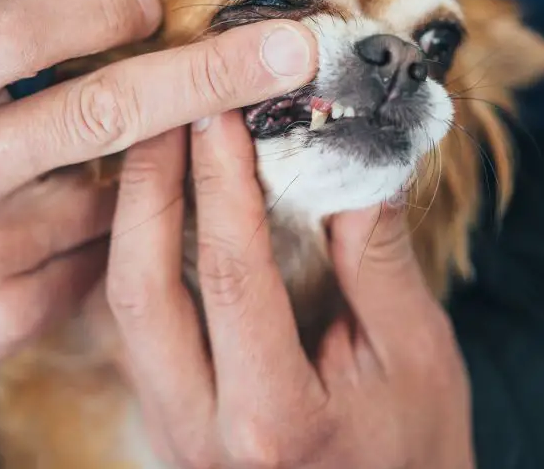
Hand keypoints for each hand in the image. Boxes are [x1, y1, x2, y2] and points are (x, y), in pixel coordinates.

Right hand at [0, 0, 318, 441]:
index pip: (18, 28)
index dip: (98, 7)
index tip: (155, 3)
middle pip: (101, 110)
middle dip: (210, 74)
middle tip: (292, 52)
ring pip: (119, 194)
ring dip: (145, 171)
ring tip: (114, 167)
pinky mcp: (11, 315)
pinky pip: (104, 258)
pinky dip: (113, 235)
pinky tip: (70, 230)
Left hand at [106, 111, 474, 468]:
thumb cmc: (414, 449)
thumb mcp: (418, 357)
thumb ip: (378, 262)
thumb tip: (349, 163)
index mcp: (273, 419)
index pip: (233, 277)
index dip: (222, 183)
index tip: (221, 109)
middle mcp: (201, 429)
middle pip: (143, 289)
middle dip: (149, 186)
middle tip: (165, 110)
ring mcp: (172, 425)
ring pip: (125, 306)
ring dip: (134, 215)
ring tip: (157, 140)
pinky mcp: (165, 413)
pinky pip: (135, 323)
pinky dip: (141, 253)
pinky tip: (160, 203)